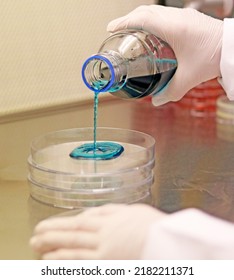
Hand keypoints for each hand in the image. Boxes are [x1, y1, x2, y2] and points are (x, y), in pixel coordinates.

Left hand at [30, 203, 165, 258]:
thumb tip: (89, 213)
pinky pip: (83, 265)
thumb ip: (108, 211)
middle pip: (72, 235)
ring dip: (53, 248)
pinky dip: (66, 263)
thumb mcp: (130, 210)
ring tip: (37, 248)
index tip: (46, 226)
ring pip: (73, 249)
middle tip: (34, 236)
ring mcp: (104, 252)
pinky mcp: (108, 266)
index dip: (60, 224)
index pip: (78, 222)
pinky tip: (53, 263)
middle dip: (51, 235)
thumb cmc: (152, 226)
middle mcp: (103, 235)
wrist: (169, 243)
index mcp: (108, 220)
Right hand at [107, 5, 222, 105]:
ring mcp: (184, 15)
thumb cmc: (213, 57)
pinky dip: (152, 19)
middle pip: (145, 11)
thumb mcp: (188, 77)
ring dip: (140, 18)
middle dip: (128, 19)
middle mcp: (177, 17)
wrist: (232, 48)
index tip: (111, 28)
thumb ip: (171, 91)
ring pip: (155, 10)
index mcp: (173, 28)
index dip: (123, 22)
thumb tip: (157, 101)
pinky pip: (165, 14)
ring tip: (131, 30)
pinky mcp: (189, 18)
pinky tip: (151, 32)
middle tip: (117, 30)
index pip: (142, 19)